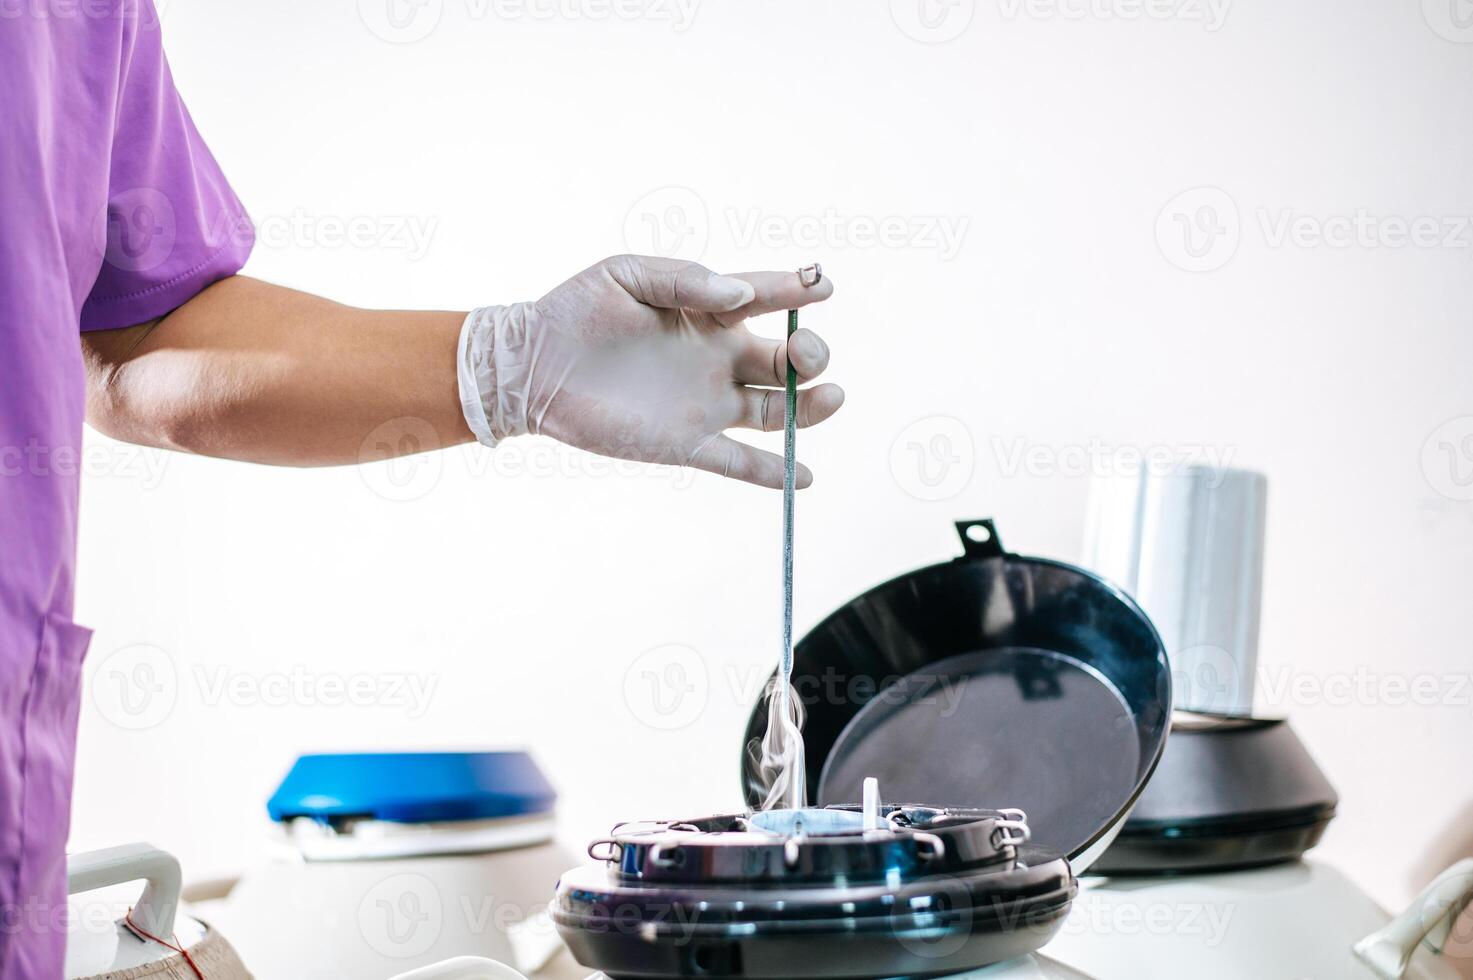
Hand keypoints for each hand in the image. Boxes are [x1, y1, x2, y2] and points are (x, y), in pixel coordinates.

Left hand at [458, 254, 842, 487]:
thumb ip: (685, 279)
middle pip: (784, 361)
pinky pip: (739, 462)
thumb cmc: (575, 311)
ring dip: (811, 407)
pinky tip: (803, 477)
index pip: (766, 299)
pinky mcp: (686, 444)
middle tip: (804, 352)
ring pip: (775, 410)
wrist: (531, 366)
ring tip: (832, 397)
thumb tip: (739, 295)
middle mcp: (717, 358)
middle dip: (808, 354)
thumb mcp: (626, 274)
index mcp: (708, 312)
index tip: (823, 286)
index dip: (798, 291)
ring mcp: (706, 404)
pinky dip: (772, 473)